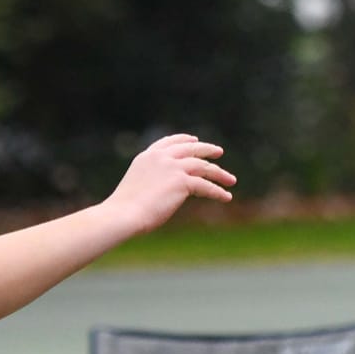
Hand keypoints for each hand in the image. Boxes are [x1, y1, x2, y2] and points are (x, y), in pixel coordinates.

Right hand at [106, 133, 235, 231]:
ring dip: (219, 173)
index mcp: (148, 156)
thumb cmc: (125, 209)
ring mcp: (173, 168)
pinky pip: (206, 186)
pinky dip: (218, 192)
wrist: (123, 214)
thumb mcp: (138, 185)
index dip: (184, 139)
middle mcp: (162, 158)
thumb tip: (169, 187)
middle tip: (219, 152)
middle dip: (207, 149)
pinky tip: (226, 197)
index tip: (194, 139)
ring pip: (203, 166)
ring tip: (231, 180)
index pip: (169, 141)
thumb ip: (152, 179)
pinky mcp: (182, 182)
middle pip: (191, 149)